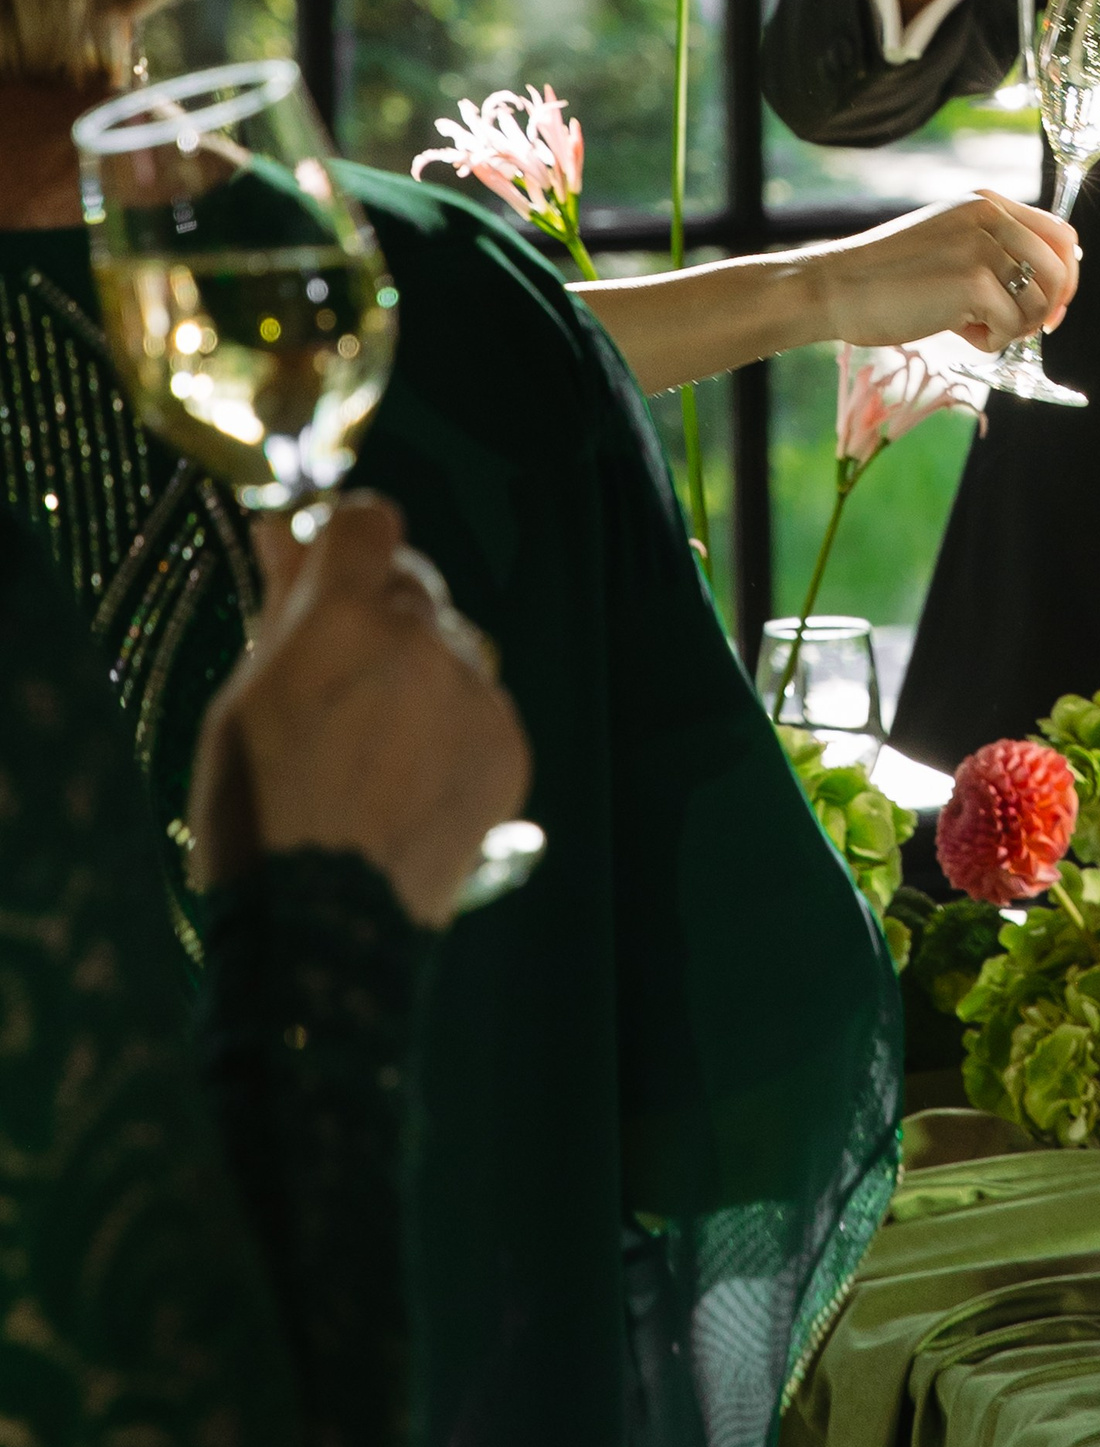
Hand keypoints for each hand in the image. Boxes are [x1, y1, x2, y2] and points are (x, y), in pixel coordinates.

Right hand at [189, 494, 531, 931]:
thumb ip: (279, 610)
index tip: (333, 566)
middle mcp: (423, 642)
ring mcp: (476, 696)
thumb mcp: (242, 701)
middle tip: (345, 668)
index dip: (349, 540)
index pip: (369, 522)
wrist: (329, 924)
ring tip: (378, 738)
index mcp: (344, 617)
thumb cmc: (259, 811)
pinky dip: (454, 722)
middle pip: (414, 584)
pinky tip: (414, 774)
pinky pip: (484, 706)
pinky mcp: (510, 747)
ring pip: (454, 646)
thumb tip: (284, 534)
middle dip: (381, 609)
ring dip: (422, 666)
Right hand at [819, 190, 1081, 350]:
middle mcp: (989, 215)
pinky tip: (959, 332)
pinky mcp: (973, 281)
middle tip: (1011, 328)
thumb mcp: (951, 245)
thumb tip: (1055, 289)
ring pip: (1039, 302)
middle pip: (1059, 272)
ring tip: (973, 326)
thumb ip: (996, 252)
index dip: (1066, 278)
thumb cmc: (890, 278)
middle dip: (1045, 311)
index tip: (1049, 309)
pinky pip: (1010, 326)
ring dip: (1013, 328)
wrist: (837, 287)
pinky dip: (990, 342)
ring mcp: (982, 246)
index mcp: (986, 202)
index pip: (1061, 235)